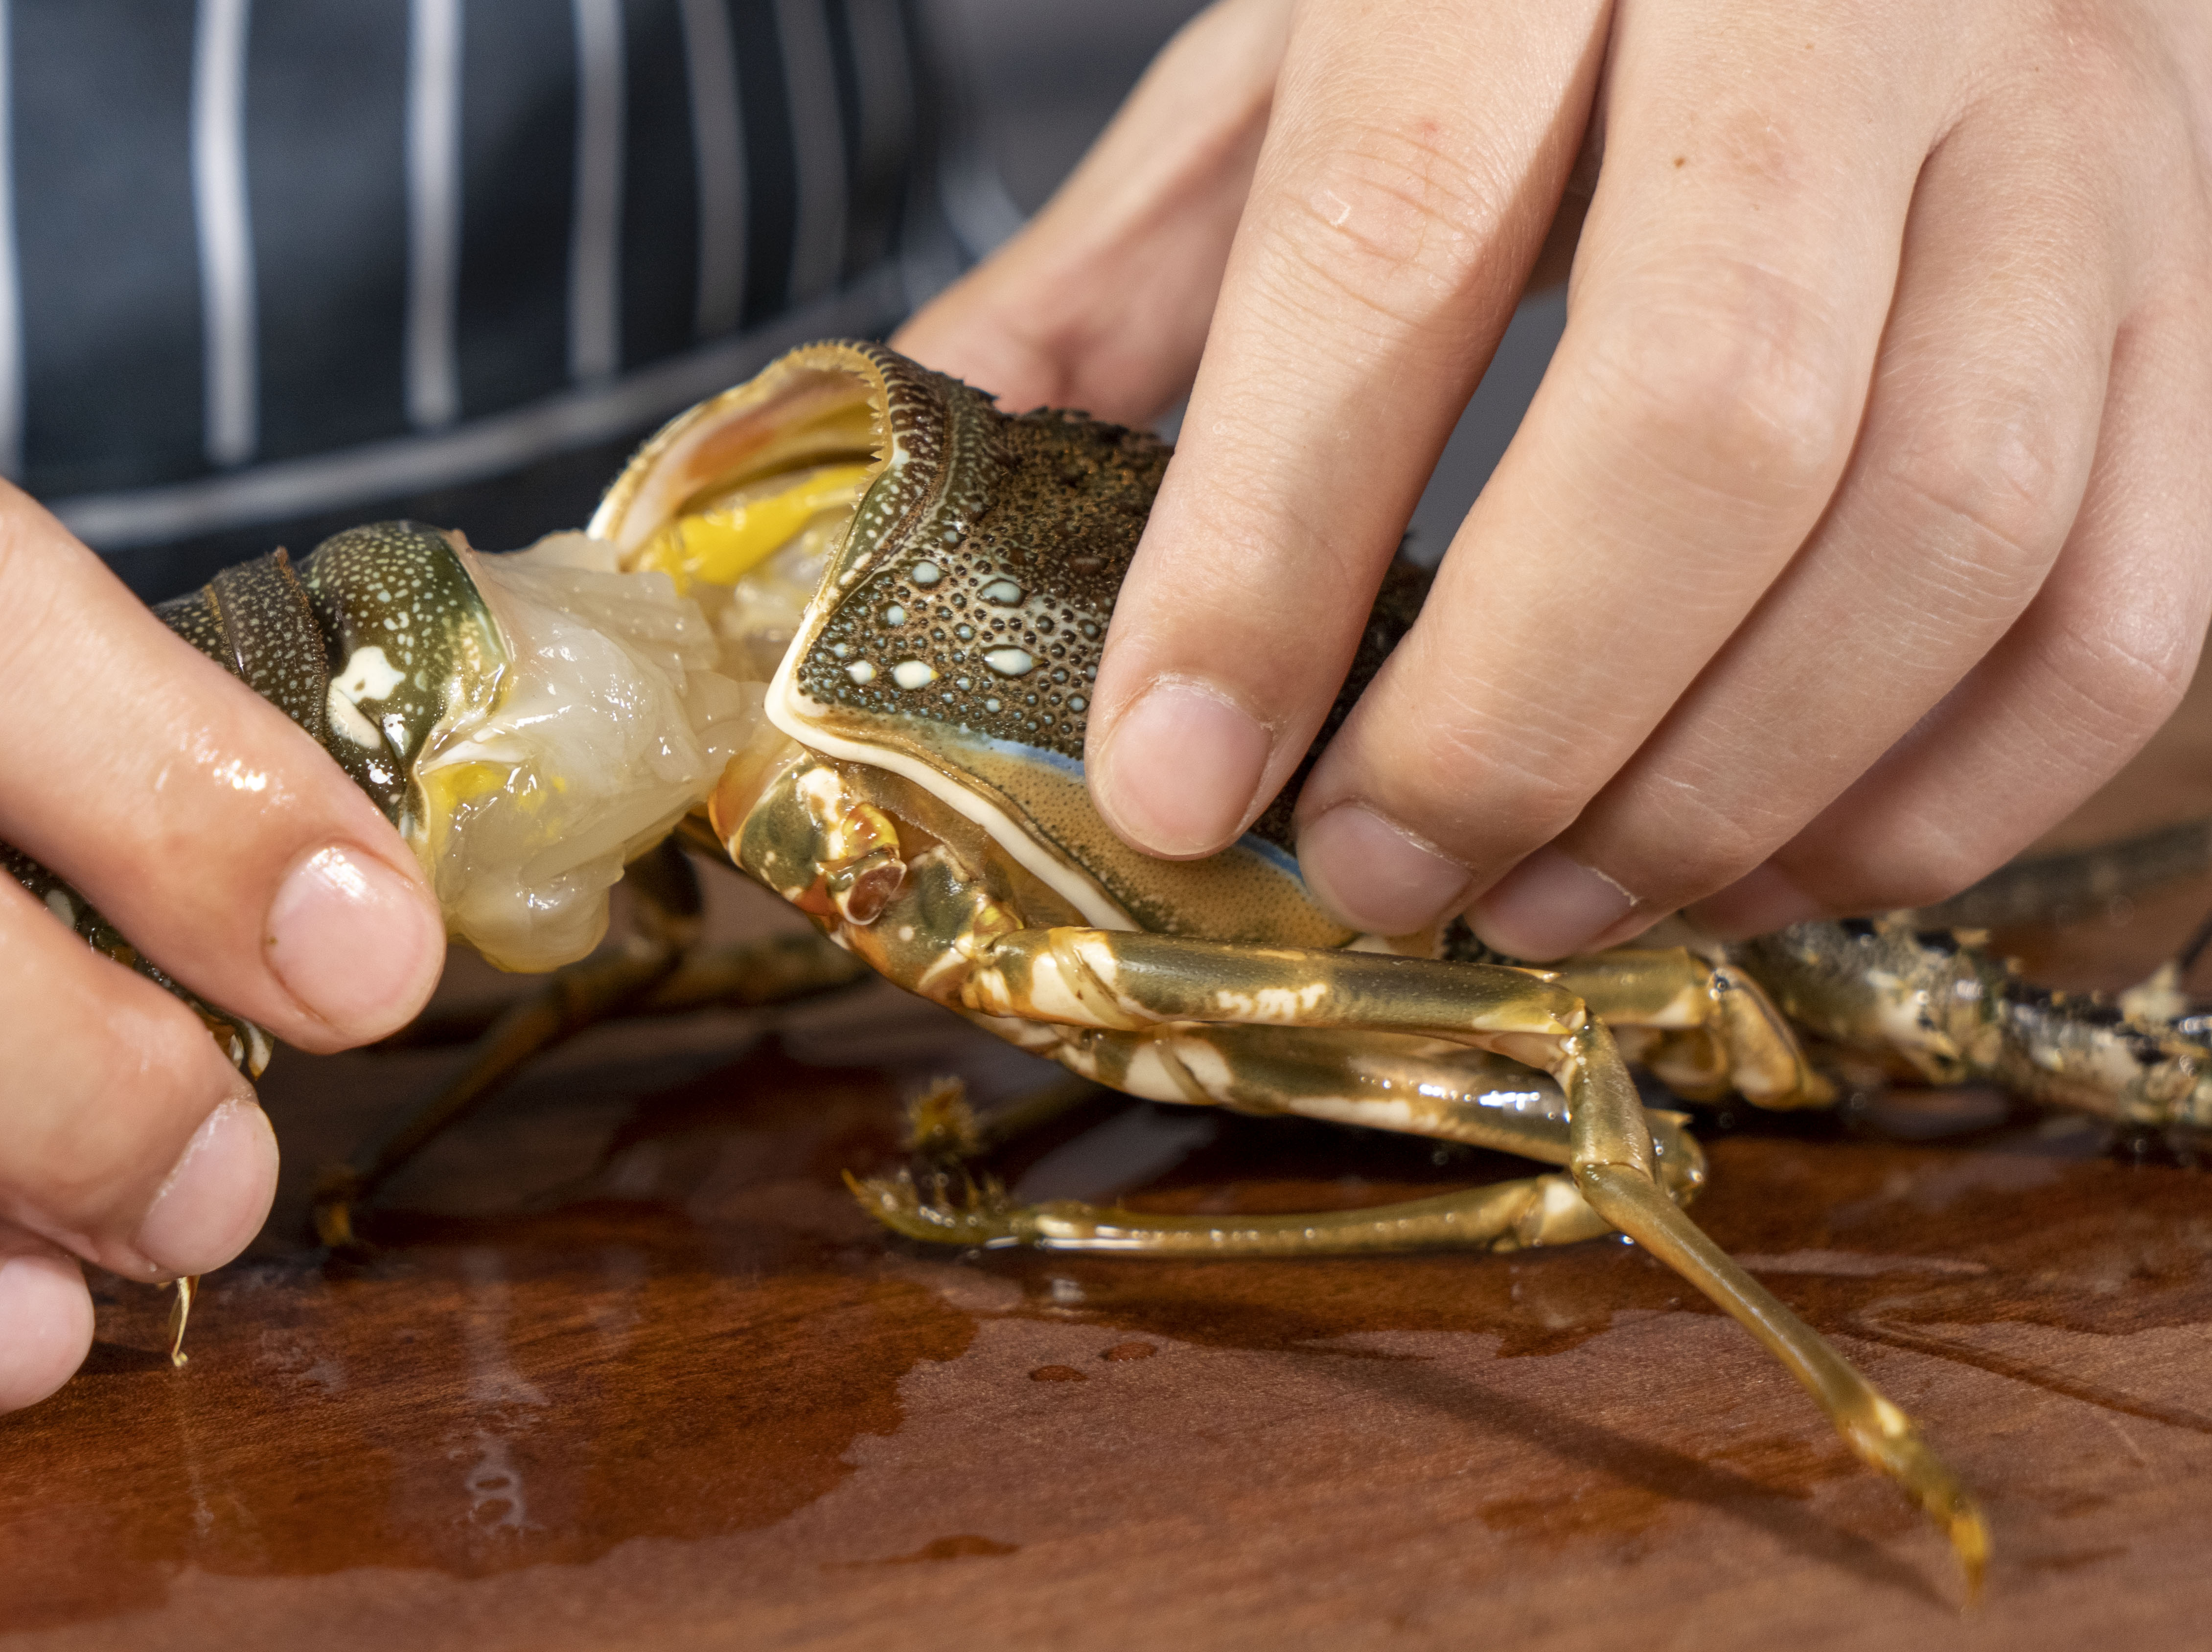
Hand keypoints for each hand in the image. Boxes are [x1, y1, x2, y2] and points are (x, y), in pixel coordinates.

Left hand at [899, 0, 2211, 956]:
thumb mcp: (1304, 42)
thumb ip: (1126, 271)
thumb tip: (941, 491)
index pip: (1386, 259)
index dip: (1262, 559)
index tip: (1173, 782)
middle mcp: (1852, 1)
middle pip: (1713, 422)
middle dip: (1519, 718)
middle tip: (1375, 873)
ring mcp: (2077, 131)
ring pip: (1952, 533)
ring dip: (1725, 792)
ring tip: (1544, 904)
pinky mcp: (2203, 268)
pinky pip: (2126, 600)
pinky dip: (1942, 794)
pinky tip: (1763, 864)